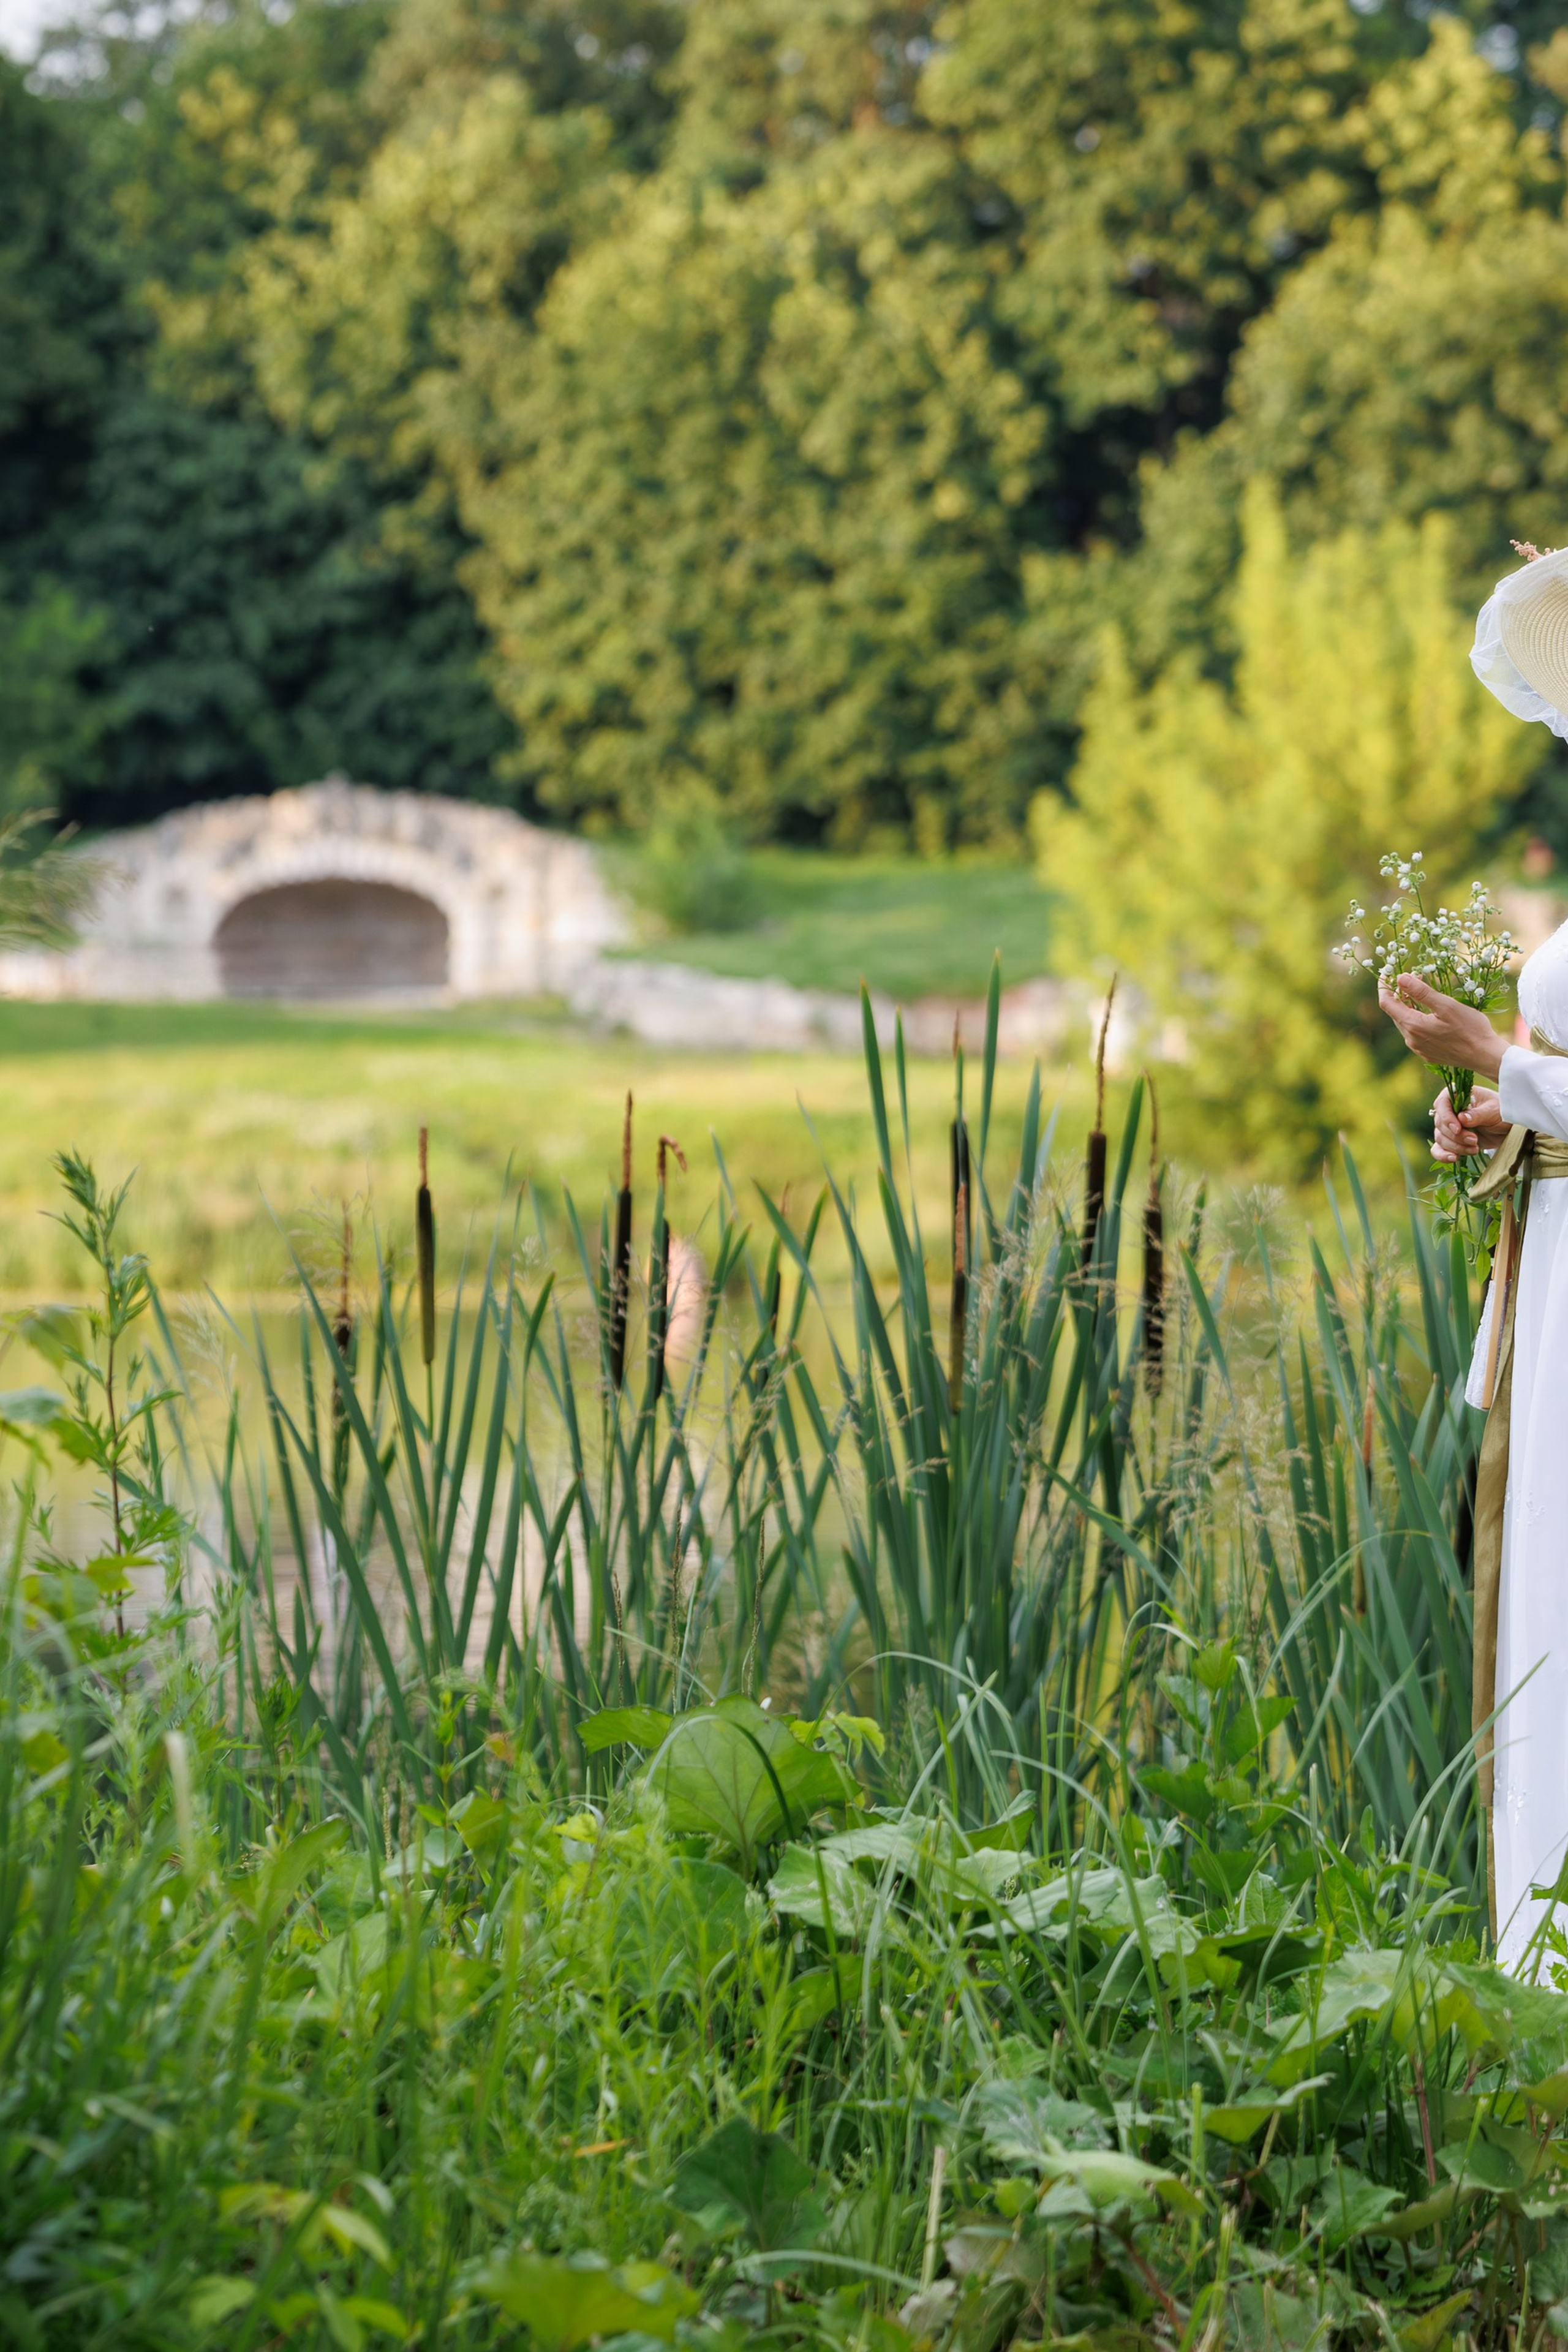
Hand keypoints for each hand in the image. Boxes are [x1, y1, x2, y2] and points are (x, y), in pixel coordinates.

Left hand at [1378, 974, 1505, 1081]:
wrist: (1485, 1055)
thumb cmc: (1470, 1028)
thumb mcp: (1446, 1005)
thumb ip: (1421, 991)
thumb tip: (1400, 977)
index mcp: (1413, 1025)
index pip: (1387, 1003)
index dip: (1384, 986)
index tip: (1388, 972)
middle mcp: (1411, 1039)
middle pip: (1395, 1012)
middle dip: (1399, 993)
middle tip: (1412, 976)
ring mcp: (1418, 1048)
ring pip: (1405, 1022)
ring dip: (1409, 1005)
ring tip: (1421, 991)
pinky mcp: (1427, 1053)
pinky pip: (1415, 1033)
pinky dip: (1417, 1018)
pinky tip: (1430, 1012)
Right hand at [1432, 1086, 1506, 1162]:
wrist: (1508, 1128)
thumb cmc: (1501, 1113)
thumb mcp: (1493, 1111)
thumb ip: (1478, 1114)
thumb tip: (1461, 1118)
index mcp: (1457, 1096)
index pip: (1442, 1104)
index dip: (1446, 1117)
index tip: (1458, 1129)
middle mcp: (1449, 1110)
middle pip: (1440, 1124)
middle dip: (1456, 1136)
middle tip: (1474, 1140)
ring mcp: (1448, 1127)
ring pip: (1440, 1138)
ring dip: (1456, 1146)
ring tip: (1475, 1148)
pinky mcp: (1451, 1141)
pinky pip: (1438, 1149)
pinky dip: (1443, 1155)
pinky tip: (1454, 1158)